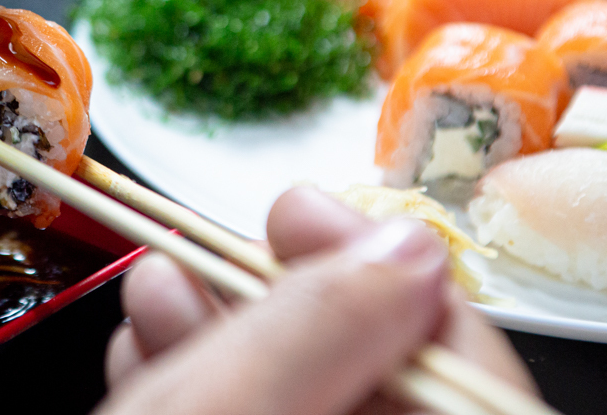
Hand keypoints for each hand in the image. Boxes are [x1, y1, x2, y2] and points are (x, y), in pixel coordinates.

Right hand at [101, 187, 538, 414]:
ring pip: (303, 384)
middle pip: (371, 366)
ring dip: (221, 325)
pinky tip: (148, 340)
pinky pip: (256, 405)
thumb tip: (403, 245)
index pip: (459, 365)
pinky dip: (199, 370)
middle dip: (277, 296)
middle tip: (215, 247)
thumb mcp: (221, 412)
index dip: (382, 276)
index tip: (299, 211)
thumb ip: (316, 331)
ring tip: (158, 284)